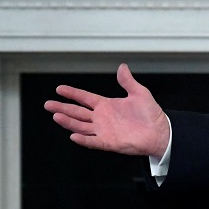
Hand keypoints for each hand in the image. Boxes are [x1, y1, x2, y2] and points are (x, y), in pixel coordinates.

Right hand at [44, 63, 169, 156]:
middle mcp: (102, 118)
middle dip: (62, 108)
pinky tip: (73, 135)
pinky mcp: (108, 142)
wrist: (160, 132)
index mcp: (107, 105)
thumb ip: (128, 81)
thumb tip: (122, 67)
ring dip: (68, 122)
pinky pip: (92, 141)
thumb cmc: (151, 115)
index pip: (84, 98)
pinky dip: (83, 139)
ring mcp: (103, 130)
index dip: (72, 93)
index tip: (59, 89)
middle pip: (77, 112)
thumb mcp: (139, 93)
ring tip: (56, 116)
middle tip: (48, 104)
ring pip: (80, 126)